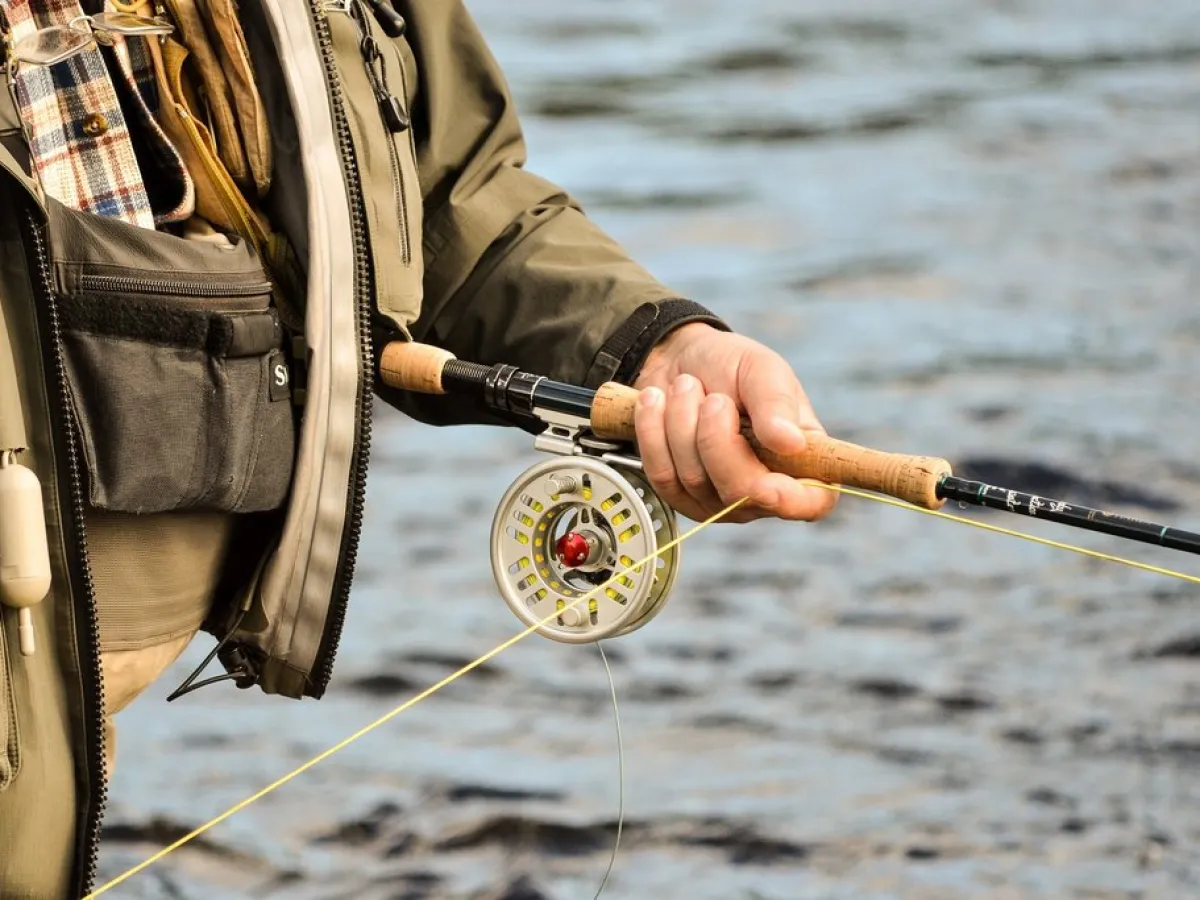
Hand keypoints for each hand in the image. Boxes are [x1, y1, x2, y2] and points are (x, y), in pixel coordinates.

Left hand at [632, 323, 838, 523]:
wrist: (677, 360)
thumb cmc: (731, 366)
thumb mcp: (762, 369)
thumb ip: (776, 404)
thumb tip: (791, 442)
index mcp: (800, 459)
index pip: (812, 502)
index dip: (791, 501)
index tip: (766, 485)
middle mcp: (764, 489)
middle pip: (741, 492)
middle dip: (716, 437)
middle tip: (713, 398)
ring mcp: (719, 499)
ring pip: (695, 479)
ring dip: (682, 422)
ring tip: (686, 388)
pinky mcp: (679, 495)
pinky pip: (661, 475)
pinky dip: (653, 430)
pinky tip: (656, 403)